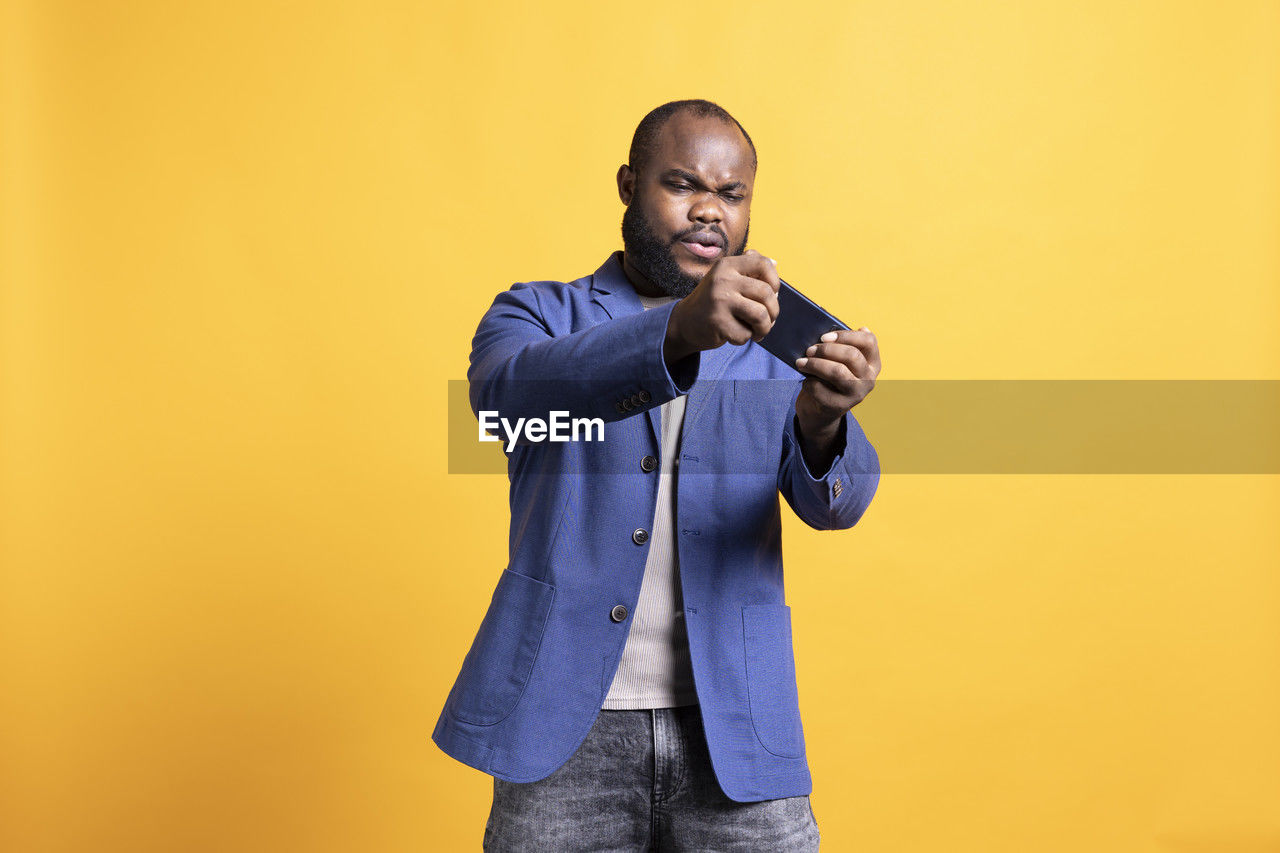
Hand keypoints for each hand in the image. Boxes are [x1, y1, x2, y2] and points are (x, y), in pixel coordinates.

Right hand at [665, 250, 780, 360]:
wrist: (685, 321)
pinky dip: (745, 338)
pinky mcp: (717, 322)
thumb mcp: (728, 278)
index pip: (763, 264)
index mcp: (728, 265)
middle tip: (765, 320)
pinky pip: (745, 334)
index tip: (772, 293)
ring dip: (764, 328)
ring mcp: (719, 300)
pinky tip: (735, 334)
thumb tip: (776, 263)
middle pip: (767, 293)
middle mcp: (723, 279)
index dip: (775, 280)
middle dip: (773, 312)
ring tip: (757, 331)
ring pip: (760, 315)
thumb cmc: (714, 300)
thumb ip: (750, 268)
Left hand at [794, 327, 880, 430]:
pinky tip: (806, 382)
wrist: (821, 409)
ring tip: (801, 363)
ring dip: (815, 364)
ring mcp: (856, 394)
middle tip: (809, 350)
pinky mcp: (840, 406)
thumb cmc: (829, 377)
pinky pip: (821, 389)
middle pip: (852, 355)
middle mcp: (869, 378)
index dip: (846, 335)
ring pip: (837, 372)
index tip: (824, 337)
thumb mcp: (838, 361)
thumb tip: (825, 336)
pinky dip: (809, 383)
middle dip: (826, 350)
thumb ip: (838, 346)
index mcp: (872, 362)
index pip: (869, 341)